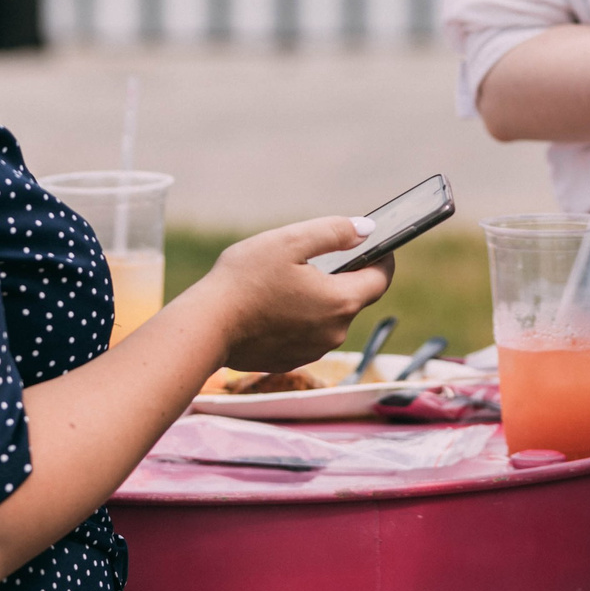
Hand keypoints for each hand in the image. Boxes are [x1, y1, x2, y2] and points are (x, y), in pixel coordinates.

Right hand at [192, 217, 393, 373]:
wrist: (206, 327)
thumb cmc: (245, 279)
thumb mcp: (289, 241)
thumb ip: (333, 232)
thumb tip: (367, 230)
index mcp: (341, 301)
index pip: (381, 279)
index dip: (382, 259)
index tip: (375, 245)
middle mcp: (335, 332)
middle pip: (354, 297)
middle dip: (343, 275)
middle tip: (316, 256)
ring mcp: (313, 350)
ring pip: (329, 317)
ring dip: (319, 298)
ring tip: (286, 280)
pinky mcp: (291, 361)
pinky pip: (307, 334)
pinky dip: (299, 318)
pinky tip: (273, 304)